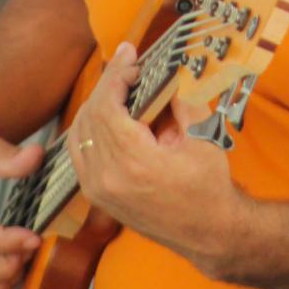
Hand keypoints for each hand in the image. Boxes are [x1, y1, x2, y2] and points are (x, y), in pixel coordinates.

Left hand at [66, 42, 245, 276]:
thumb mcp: (202, 136)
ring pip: (79, 133)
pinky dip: (89, 128)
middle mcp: (107, 177)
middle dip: (107, 84)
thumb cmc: (210, 186)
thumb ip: (179, 99)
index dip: (116, 75)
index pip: (107, 105)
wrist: (209, 233)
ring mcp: (97, 190)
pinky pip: (79, 152)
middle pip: (90, 115)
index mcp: (134, 162)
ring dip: (95, 104)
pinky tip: (107, 114)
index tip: (130, 55)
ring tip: (118, 85)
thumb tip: (164, 70)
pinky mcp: (97, 197)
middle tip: (126, 64)